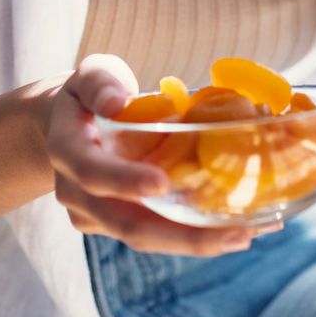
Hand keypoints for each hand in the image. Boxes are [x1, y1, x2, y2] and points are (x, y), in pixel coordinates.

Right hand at [43, 53, 276, 255]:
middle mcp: (77, 194)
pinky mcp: (120, 225)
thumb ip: (101, 82)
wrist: (67, 128)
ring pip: (147, 238)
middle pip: (128, 226)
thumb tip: (118, 102)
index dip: (125, 181)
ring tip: (248, 233)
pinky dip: (195, 233)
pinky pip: (157, 234)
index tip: (162, 183)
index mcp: (67, 151)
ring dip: (197, 241)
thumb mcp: (90, 75)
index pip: (93, 173)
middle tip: (238, 233)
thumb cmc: (88, 95)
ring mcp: (98, 217)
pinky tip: (239, 228)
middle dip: (183, 236)